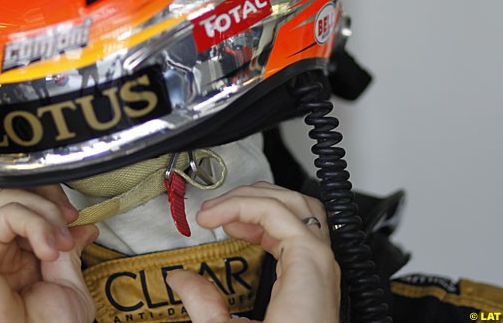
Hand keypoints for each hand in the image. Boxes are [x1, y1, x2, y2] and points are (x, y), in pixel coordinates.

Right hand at [0, 185, 98, 322]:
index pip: (35, 211)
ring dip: (46, 211)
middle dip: (52, 199)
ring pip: (12, 195)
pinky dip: (36, 222)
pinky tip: (48, 248)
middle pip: (20, 194)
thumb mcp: (68, 290)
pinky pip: (8, 211)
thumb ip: (69, 254)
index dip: (60, 210)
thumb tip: (79, 227)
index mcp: (21, 262)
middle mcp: (0, 251)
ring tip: (59, 243)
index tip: (83, 224)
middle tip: (72, 220)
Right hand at [166, 182, 339, 322]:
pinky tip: (246, 233)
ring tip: (227, 215)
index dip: (238, 205)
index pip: (278, 212)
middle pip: (294, 204)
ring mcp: (322, 275)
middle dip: (249, 197)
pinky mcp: (316, 285)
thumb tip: (180, 279)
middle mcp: (322, 269)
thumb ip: (204, 305)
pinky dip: (270, 225)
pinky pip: (298, 237)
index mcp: (308, 273)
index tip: (208, 216)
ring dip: (261, 206)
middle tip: (214, 209)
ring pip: (300, 215)